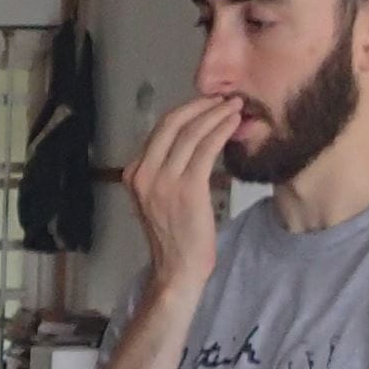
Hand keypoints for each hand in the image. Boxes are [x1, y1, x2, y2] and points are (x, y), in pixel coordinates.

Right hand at [126, 96, 243, 309]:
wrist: (177, 270)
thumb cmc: (175, 238)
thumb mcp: (159, 200)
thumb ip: (166, 172)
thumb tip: (192, 141)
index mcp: (134, 174)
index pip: (160, 130)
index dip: (186, 111)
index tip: (207, 104)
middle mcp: (144, 174)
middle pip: (172, 123)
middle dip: (201, 105)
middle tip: (224, 98)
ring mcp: (163, 181)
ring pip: (191, 132)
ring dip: (216, 114)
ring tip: (234, 107)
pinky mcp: (187, 188)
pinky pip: (206, 149)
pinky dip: (221, 130)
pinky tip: (233, 123)